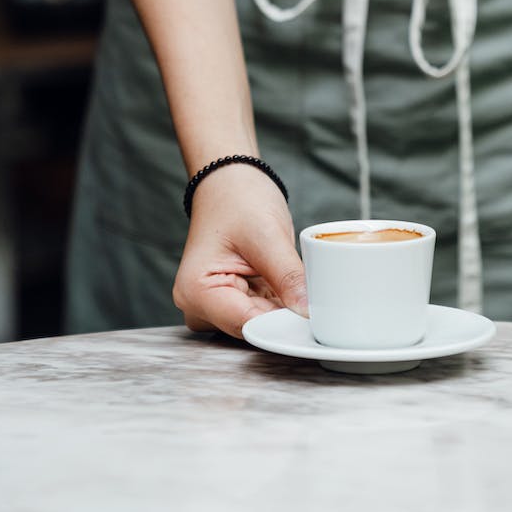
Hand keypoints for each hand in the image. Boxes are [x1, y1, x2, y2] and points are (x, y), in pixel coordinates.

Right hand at [172, 164, 307, 339]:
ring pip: (260, 324)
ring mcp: (214, 306)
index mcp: (196, 291)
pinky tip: (288, 283)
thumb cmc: (238, 199)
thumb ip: (287, 277)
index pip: (246, 325)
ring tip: (296, 281)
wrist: (230, 183)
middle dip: (285, 318)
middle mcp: (198, 306)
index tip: (315, 320)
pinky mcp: (231, 302)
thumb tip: (308, 313)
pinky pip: (262, 313)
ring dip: (283, 309)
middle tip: (316, 300)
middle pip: (253, 329)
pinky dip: (279, 303)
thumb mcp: (267, 235)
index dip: (283, 325)